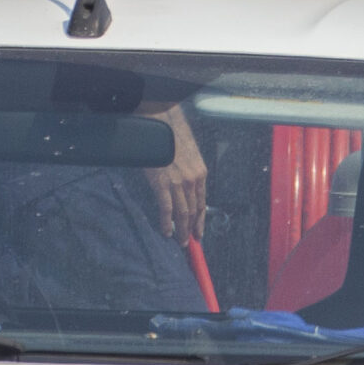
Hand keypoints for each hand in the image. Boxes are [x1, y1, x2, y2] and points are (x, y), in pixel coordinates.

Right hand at [142, 103, 207, 242]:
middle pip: (193, 211)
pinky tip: (166, 232)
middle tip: (189, 242)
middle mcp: (193, 180)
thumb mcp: (188, 155)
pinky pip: (166, 209)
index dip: (201, 220)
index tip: (200, 232)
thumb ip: (188, 172)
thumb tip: (184, 186)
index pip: (202, 203)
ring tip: (180, 242)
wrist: (161, 122)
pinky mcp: (163, 184)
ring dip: (182, 230)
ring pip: (182, 214)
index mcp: (200, 173)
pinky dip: (167, 223)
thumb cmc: (172, 135)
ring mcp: (178, 183)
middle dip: (192, 229)